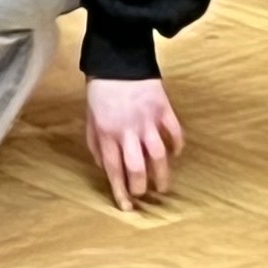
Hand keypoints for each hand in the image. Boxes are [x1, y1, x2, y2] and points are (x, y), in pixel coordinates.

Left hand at [83, 75, 184, 210]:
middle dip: (141, 187)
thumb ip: (97, 145)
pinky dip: (177, 146)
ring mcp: (147, 120)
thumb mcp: (90, 119)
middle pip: (137, 168)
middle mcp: (127, 131)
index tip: (127, 207)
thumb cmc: (101, 91)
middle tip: (145, 195)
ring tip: (163, 186)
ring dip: (162, 174)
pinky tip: (176, 154)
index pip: (114, 171)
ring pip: (158, 156)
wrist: (117, 60)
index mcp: (107, 134)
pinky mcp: (163, 109)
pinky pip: (174, 132)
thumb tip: (106, 169)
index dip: (121, 192)